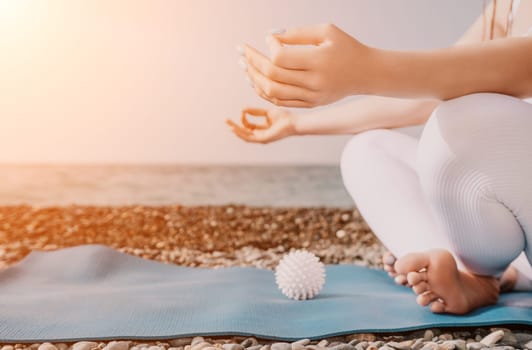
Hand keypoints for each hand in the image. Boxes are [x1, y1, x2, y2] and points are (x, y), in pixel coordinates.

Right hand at [226, 108, 296, 143]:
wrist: (293, 122)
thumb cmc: (284, 117)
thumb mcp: (267, 112)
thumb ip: (256, 111)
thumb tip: (243, 109)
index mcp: (263, 129)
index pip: (248, 125)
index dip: (244, 118)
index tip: (243, 111)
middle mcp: (261, 135)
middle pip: (244, 132)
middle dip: (235, 126)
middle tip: (226, 120)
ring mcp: (262, 138)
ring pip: (245, 136)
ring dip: (236, 131)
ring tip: (228, 125)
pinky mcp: (263, 139)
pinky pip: (249, 138)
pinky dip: (242, 133)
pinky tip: (235, 128)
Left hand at [239, 23, 374, 107]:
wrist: (366, 73)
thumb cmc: (345, 47)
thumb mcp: (326, 31)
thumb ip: (297, 33)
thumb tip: (270, 38)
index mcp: (318, 62)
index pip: (281, 58)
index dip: (269, 46)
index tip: (268, 38)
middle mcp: (314, 83)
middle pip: (272, 75)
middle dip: (253, 61)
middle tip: (241, 51)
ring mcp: (311, 97)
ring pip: (272, 92)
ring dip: (254, 78)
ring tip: (244, 65)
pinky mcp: (310, 104)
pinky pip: (280, 101)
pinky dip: (264, 91)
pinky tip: (255, 79)